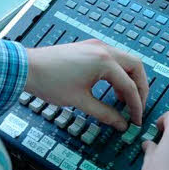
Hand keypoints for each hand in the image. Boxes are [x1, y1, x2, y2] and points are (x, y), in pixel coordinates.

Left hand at [25, 39, 148, 130]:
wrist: (27, 67)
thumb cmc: (50, 81)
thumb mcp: (80, 101)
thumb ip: (104, 113)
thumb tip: (120, 123)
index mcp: (104, 61)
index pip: (130, 85)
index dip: (136, 105)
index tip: (136, 120)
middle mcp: (103, 49)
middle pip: (136, 66)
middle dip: (140, 87)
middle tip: (138, 107)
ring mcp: (96, 46)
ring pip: (125, 60)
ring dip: (130, 79)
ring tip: (124, 100)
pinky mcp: (89, 47)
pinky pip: (113, 58)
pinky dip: (118, 73)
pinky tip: (112, 88)